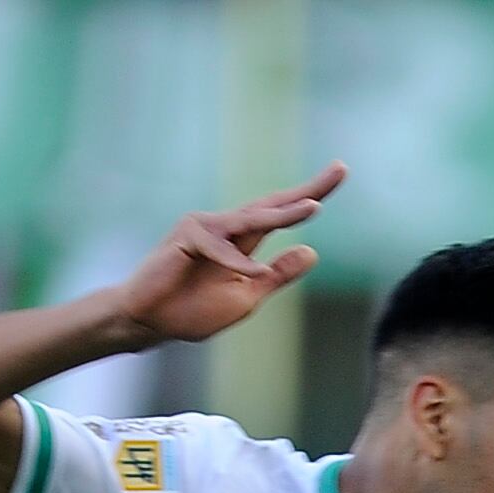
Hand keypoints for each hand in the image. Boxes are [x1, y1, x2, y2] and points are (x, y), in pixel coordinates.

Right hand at [108, 165, 345, 347]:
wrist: (152, 322)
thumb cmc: (195, 309)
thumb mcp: (248, 295)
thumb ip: (277, 275)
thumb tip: (312, 251)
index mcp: (243, 240)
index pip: (281, 214)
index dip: (312, 196)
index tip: (340, 173)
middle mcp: (226, 226)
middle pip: (272, 205)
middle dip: (307, 191)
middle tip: (341, 170)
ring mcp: (204, 227)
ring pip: (250, 220)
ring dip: (283, 215)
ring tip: (315, 207)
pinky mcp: (185, 236)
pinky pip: (220, 248)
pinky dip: (238, 262)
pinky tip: (256, 272)